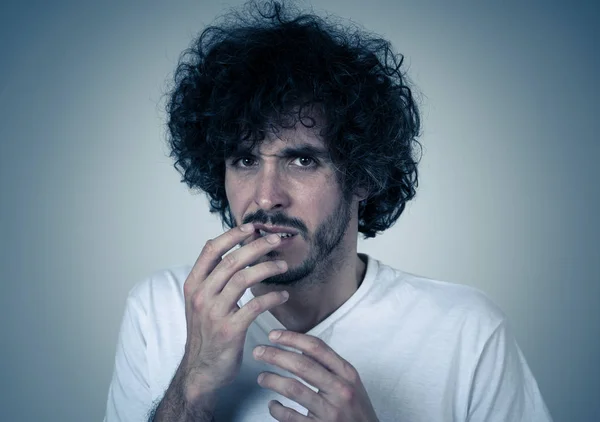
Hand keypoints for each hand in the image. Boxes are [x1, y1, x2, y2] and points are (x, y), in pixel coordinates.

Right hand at [179, 223, 289, 404]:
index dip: (232, 235)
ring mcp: (213, 313)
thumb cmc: (206, 333)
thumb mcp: (201, 302)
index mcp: (193, 285)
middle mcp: (200, 296)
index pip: (211, 249)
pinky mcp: (229, 330)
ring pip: (244, 279)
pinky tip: (283, 295)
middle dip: (257, 246)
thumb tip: (238, 251)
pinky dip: (273, 297)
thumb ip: (214, 279)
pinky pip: (255, 306)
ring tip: (283, 264)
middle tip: (276, 239)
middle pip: (232, 261)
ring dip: (268, 268)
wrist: (200, 371)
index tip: (252, 227)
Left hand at [253, 330, 379, 421]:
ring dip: (271, 380)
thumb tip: (300, 347)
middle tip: (258, 351)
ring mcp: (331, 412)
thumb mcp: (350, 383)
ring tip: (261, 377)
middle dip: (275, 355)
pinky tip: (273, 404)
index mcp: (348, 374)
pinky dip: (276, 408)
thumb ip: (330, 366)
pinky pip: (290, 416)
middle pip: (302, 365)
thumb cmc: (355, 409)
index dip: (292, 338)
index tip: (273, 335)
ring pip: (293, 389)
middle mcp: (340, 390)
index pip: (317, 348)